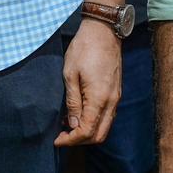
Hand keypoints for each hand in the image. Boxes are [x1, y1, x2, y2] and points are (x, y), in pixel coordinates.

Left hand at [54, 18, 121, 146]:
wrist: (103, 31)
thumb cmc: (83, 49)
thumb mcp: (70, 74)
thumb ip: (72, 102)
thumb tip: (73, 125)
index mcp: (99, 99)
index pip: (87, 131)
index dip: (71, 140)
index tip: (57, 140)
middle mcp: (111, 102)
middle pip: (99, 135)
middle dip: (80, 140)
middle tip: (62, 136)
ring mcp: (116, 97)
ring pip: (105, 127)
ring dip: (88, 132)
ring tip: (67, 126)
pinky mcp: (116, 92)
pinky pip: (107, 116)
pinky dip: (94, 122)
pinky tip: (79, 114)